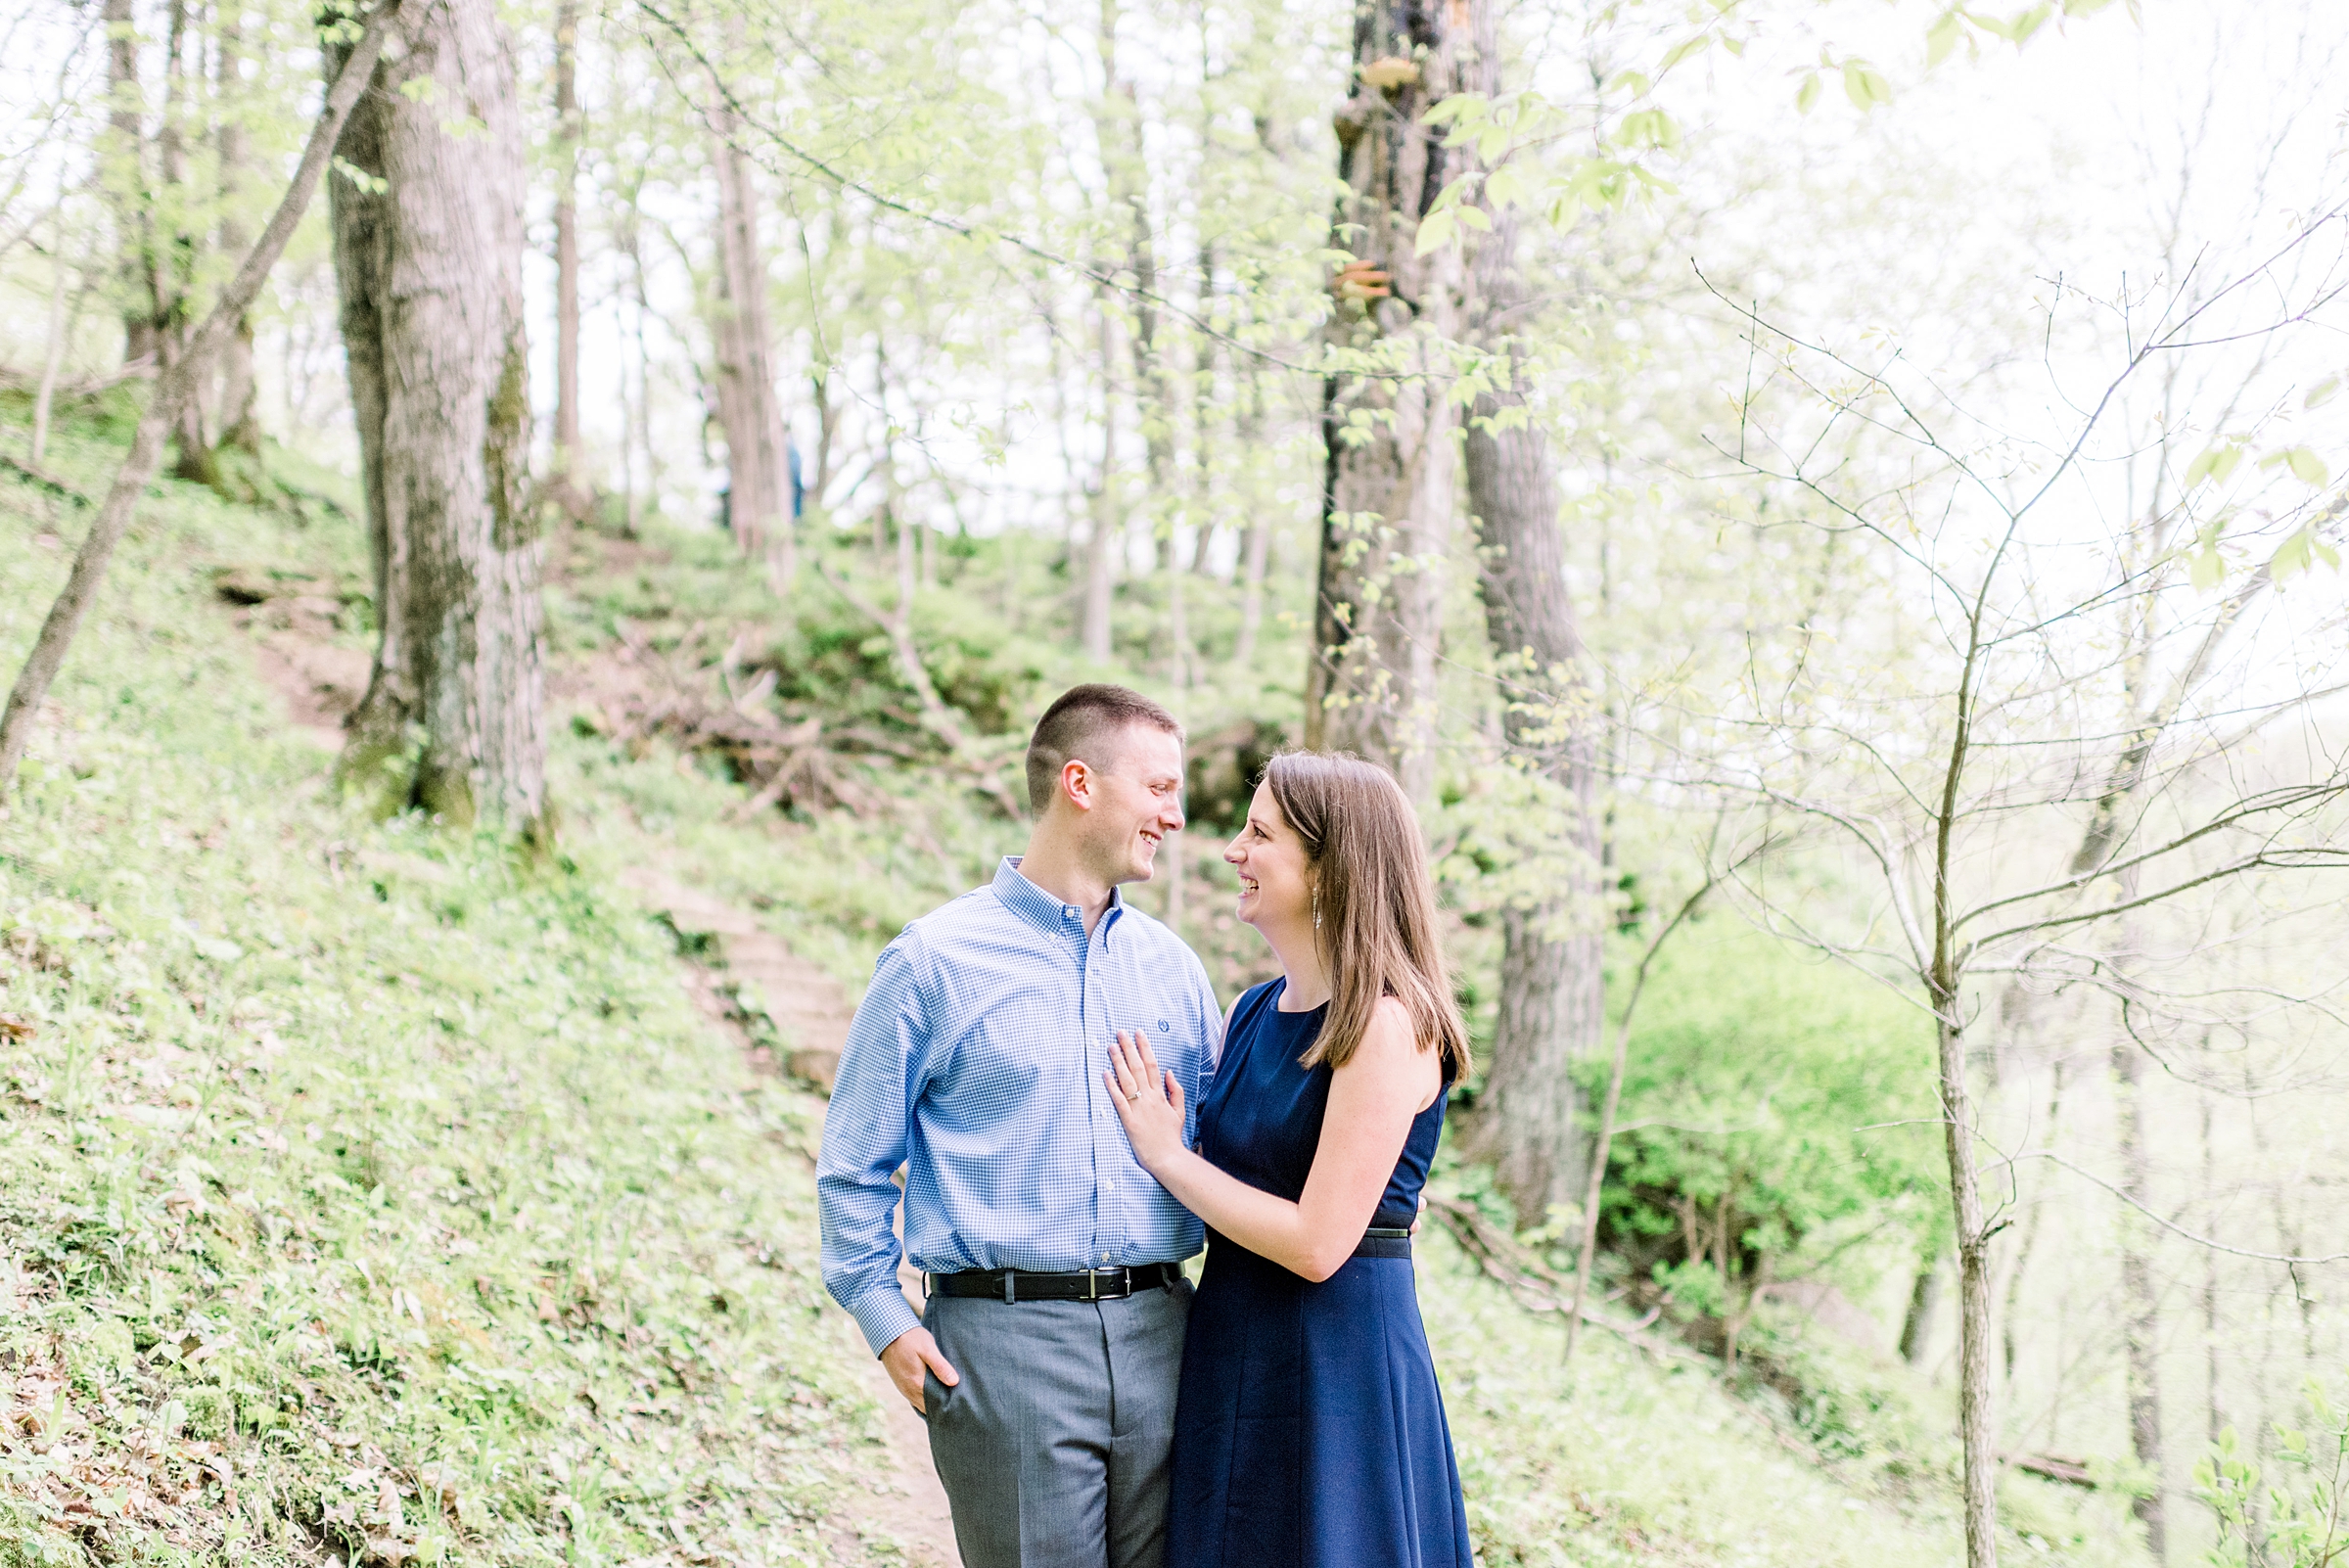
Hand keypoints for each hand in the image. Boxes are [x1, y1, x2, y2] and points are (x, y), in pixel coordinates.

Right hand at [879, 1326, 958, 1414]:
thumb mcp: (928, 1349)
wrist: (888, 1332)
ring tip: (947, 1398)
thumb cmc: (911, 1338)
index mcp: (917, 1384)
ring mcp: (904, 1388)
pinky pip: (914, 1398)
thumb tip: (954, 1382)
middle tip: (957, 1403)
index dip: (947, 1406)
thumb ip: (940, 1366)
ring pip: (920, 1404)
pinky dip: (924, 1398)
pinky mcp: (901, 1384)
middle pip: (928, 1407)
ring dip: (932, 1403)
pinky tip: (933, 1392)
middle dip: (941, 1406)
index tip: (959, 1404)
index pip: (935, 1404)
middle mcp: (909, 1390)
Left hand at [1104, 1029, 1187, 1174]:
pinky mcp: (1129, 1121)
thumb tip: (1170, 1072)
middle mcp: (1150, 1098)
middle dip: (1129, 1047)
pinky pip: (1119, 1100)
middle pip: (1138, 1067)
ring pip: (1127, 1079)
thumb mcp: (1179, 1111)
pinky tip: (1105, 1074)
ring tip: (1111, 1046)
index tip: (1139, 1033)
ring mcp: (1139, 1108)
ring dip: (1119, 1061)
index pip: (1152, 1065)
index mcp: (1161, 1095)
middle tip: (1121, 1032)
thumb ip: (1176, 1091)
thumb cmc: (1171, 1137)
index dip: (1145, 1047)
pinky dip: (1112, 1086)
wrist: (1168, 1158)